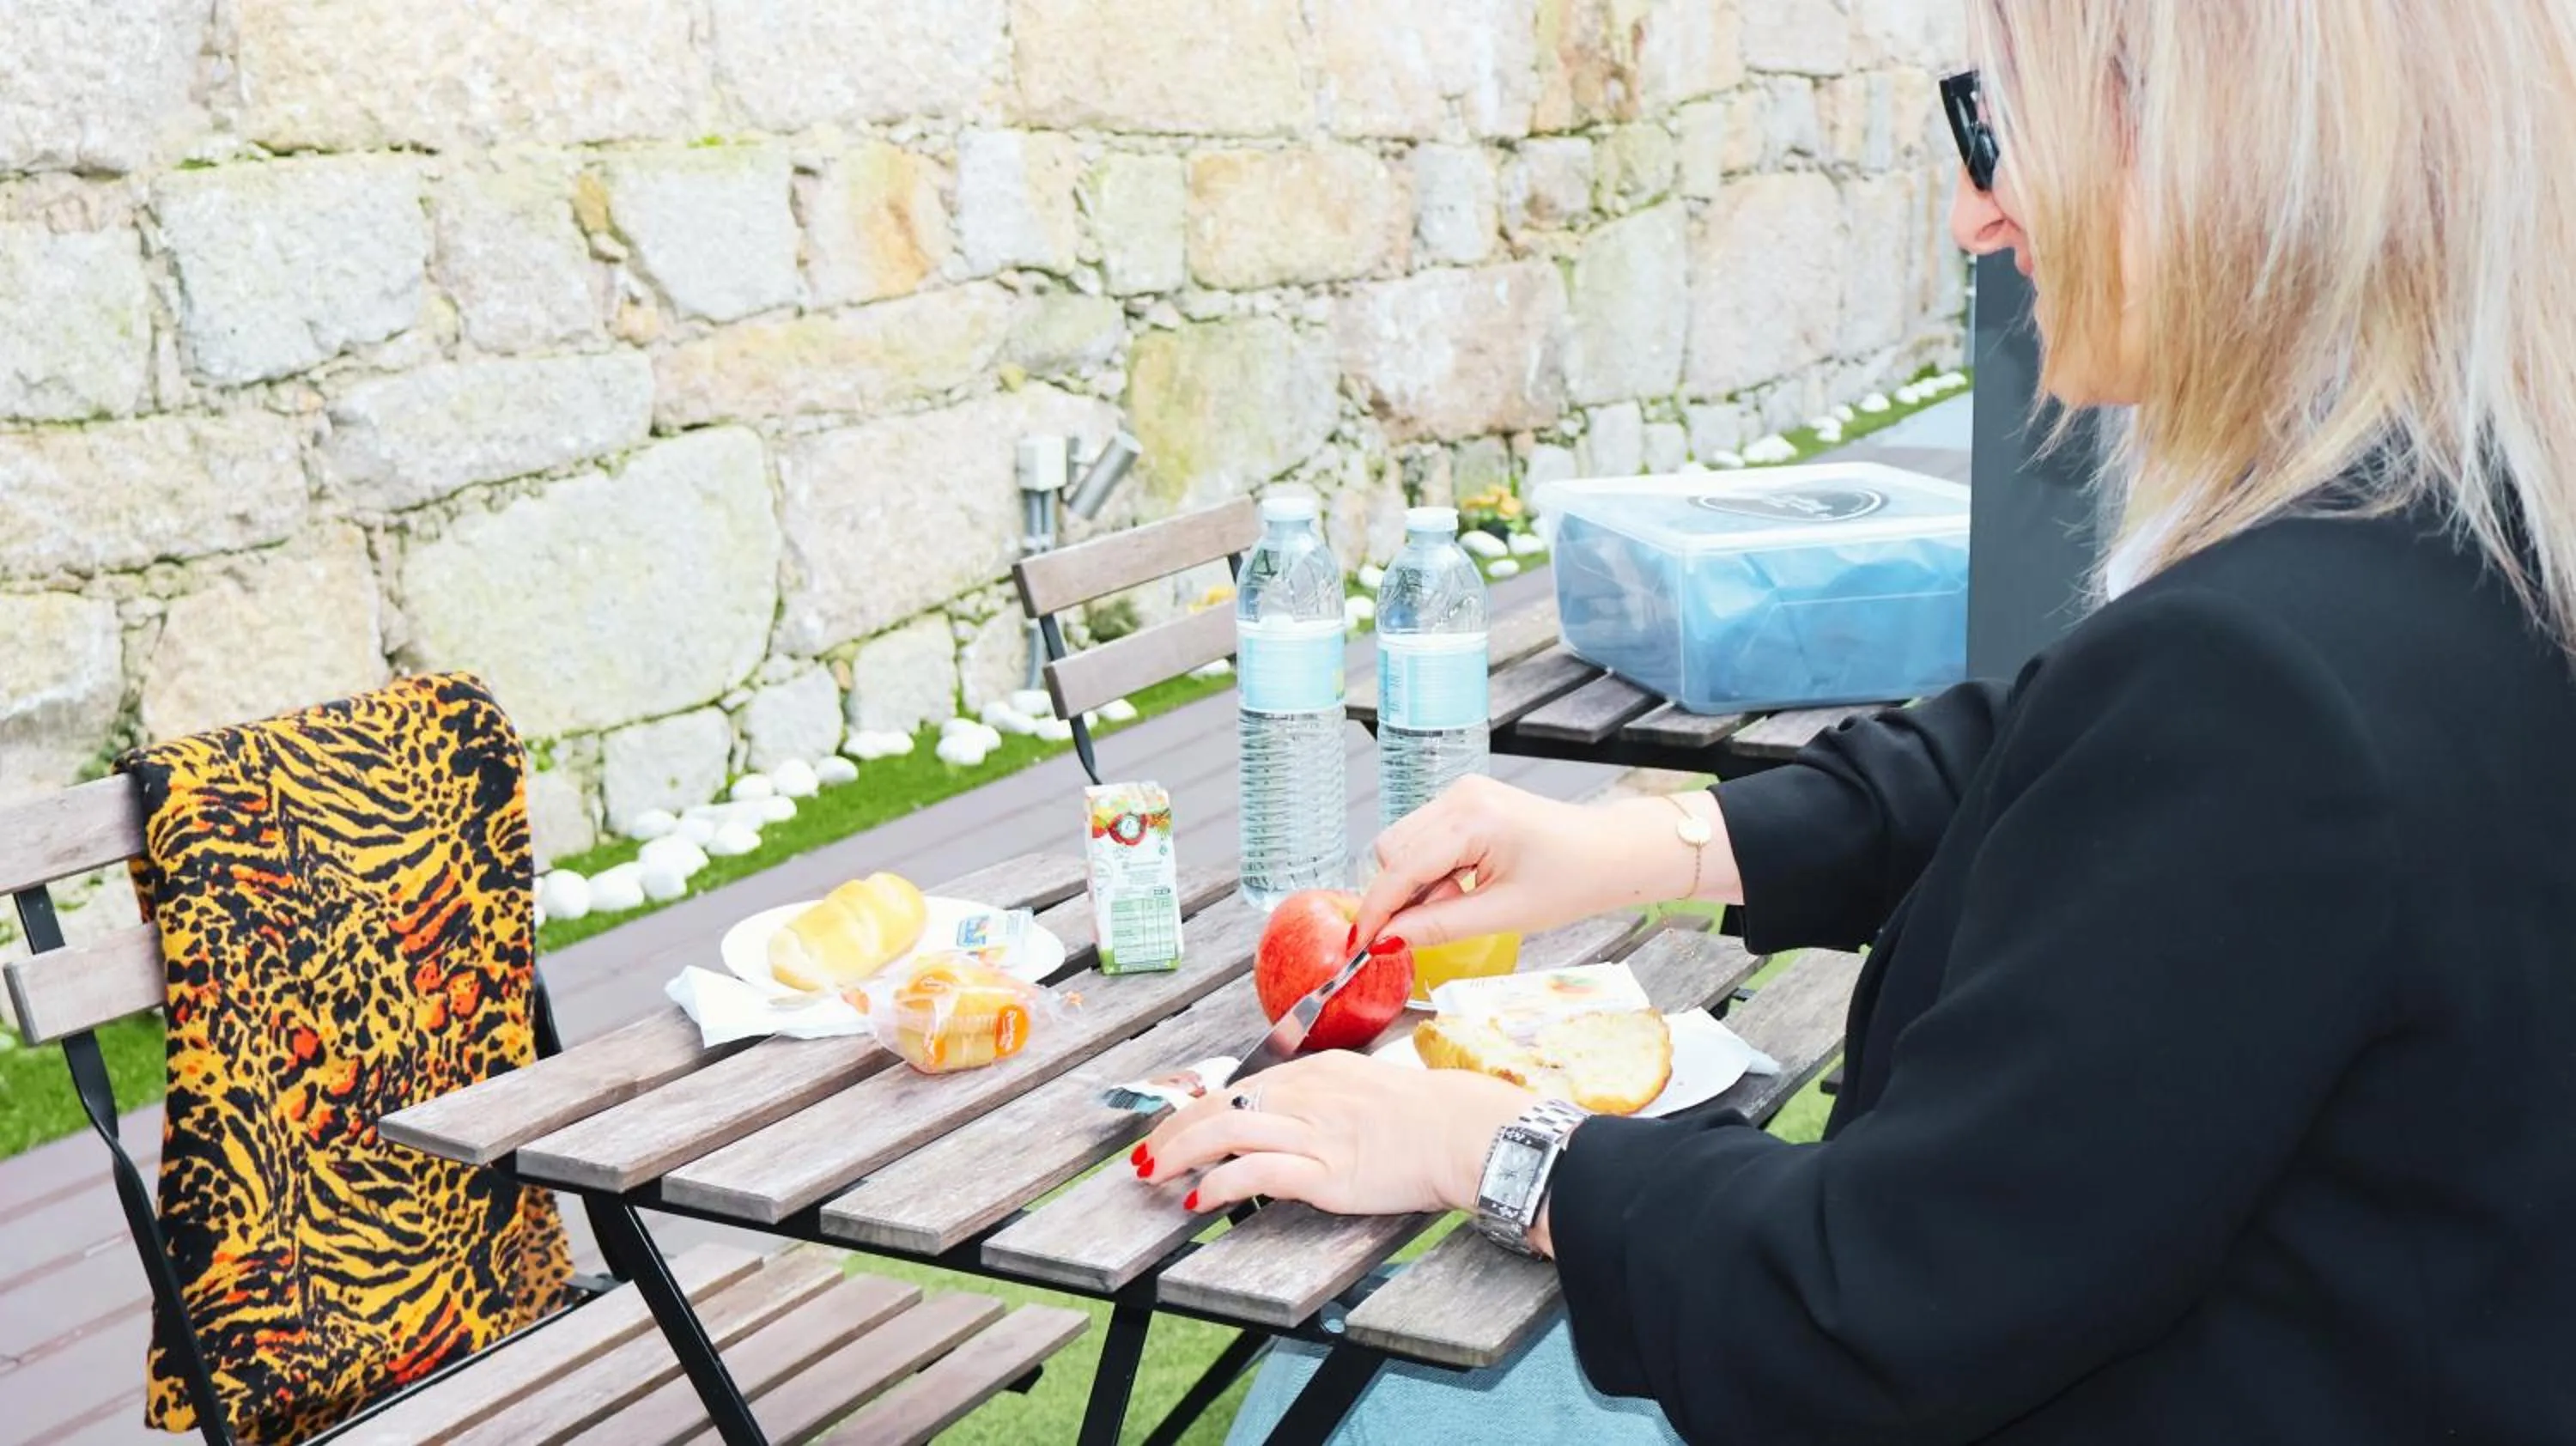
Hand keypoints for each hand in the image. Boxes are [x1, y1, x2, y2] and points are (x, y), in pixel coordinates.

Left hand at [1136, 1051, 1534, 1218]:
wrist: (1464, 1132)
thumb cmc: (1428, 1116)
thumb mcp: (1368, 1089)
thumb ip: (1327, 1099)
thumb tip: (1293, 1119)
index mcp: (1316, 1071)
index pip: (1241, 1085)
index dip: (1198, 1110)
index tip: (1176, 1129)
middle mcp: (1307, 1093)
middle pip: (1221, 1102)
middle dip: (1175, 1130)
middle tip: (1147, 1154)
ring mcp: (1314, 1132)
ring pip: (1227, 1129)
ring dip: (1181, 1153)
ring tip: (1156, 1174)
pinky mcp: (1325, 1171)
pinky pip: (1257, 1172)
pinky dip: (1220, 1184)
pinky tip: (1199, 1198)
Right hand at [1353, 776, 1741, 948]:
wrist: (1613, 853)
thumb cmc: (1572, 881)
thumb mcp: (1504, 915)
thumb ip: (1439, 926)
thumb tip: (1388, 940)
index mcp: (1472, 819)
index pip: (1400, 868)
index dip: (1376, 910)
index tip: (1360, 945)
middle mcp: (1460, 795)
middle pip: (1392, 850)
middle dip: (1403, 893)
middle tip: (1446, 918)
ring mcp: (1462, 792)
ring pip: (1404, 843)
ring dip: (1418, 881)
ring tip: (1466, 899)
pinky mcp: (1467, 800)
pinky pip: (1425, 836)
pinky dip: (1433, 868)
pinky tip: (1467, 882)